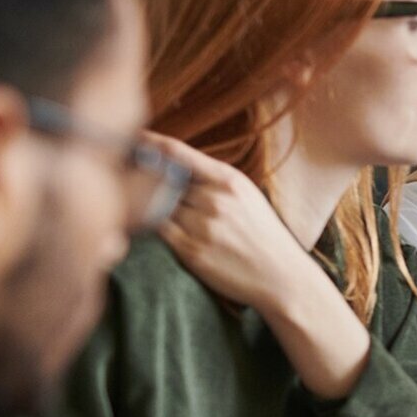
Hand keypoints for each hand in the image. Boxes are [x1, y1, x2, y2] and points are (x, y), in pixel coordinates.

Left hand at [148, 133, 330, 315]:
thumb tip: (167, 164)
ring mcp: (202, 227)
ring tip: (169, 215)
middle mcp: (215, 201)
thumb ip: (211, 179)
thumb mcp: (246, 196)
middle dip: (151, 181)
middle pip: (163, 180)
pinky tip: (171, 230)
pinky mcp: (192, 252)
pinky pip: (160, 231)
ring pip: (158, 206)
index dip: (149, 143)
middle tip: (139, 181)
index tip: (133, 139)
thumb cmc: (262, 234)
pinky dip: (158, 228)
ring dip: (155, 207)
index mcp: (229, 181)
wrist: (283, 277)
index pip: (177, 153)